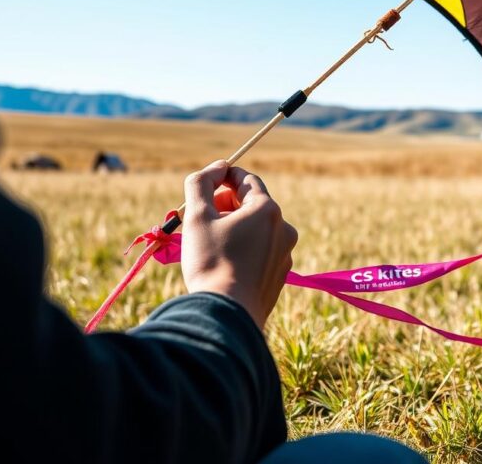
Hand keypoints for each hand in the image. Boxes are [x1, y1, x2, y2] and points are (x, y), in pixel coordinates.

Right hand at [179, 160, 297, 329]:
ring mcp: (285, 253)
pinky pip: (261, 251)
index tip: (204, 187)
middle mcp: (284, 228)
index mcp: (267, 210)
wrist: (228, 314)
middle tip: (202, 218)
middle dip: (226, 205)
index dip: (222, 178)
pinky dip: (244, 249)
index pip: (246, 179)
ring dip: (234, 228)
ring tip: (210, 243)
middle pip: (253, 204)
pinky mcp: (280, 275)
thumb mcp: (197, 216)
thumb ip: (201, 182)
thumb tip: (216, 166)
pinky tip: (224, 264)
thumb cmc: (210, 262)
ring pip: (257, 229)